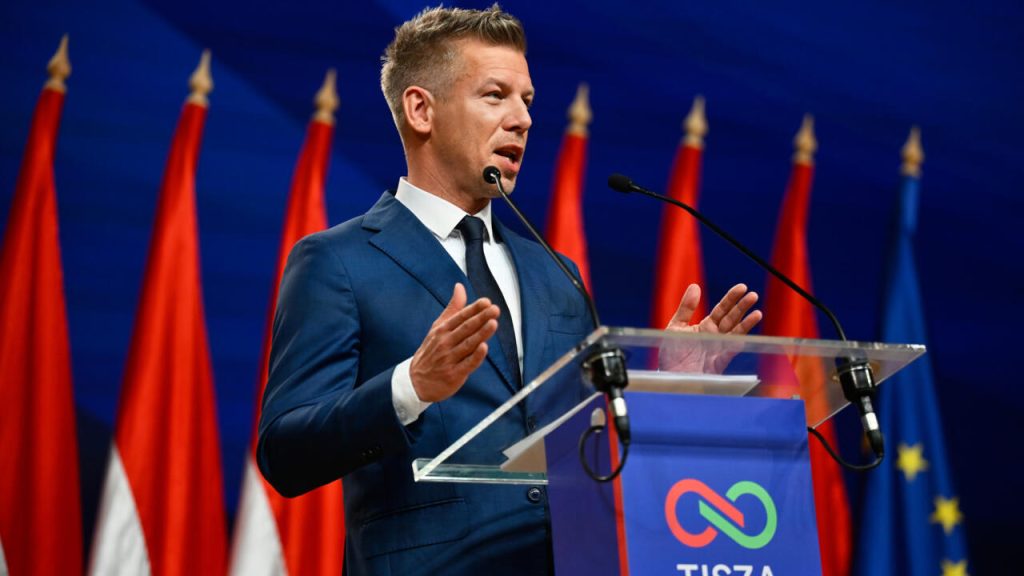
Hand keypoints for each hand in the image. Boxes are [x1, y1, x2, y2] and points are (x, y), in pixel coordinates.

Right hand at [410, 283, 499, 402]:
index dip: (473, 309)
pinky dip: (475, 356)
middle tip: (494, 309)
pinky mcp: (454, 374)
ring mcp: (449, 359)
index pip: (460, 317)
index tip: (486, 302)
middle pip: (465, 329)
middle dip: (480, 318)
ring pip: (468, 344)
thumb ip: (453, 308)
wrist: (416, 381)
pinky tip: (484, 347)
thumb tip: (460, 287)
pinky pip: (467, 364)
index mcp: (442, 330)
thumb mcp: (438, 327)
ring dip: (481, 334)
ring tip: (493, 323)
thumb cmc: (432, 351)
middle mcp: (445, 343)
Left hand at [661, 283, 761, 372]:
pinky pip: (731, 350)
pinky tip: (745, 335)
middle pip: (732, 318)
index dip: (732, 298)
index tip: (742, 287)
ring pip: (735, 332)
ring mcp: (719, 348)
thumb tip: (695, 286)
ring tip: (757, 312)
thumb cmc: (672, 355)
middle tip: (753, 295)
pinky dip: (739, 341)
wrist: (669, 378)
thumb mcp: (676, 327)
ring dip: (747, 323)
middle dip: (742, 307)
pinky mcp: (719, 361)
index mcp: (705, 327)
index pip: (722, 309)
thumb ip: (686, 308)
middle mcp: (715, 336)